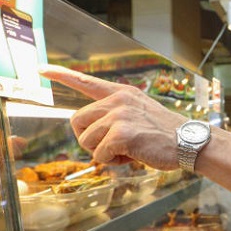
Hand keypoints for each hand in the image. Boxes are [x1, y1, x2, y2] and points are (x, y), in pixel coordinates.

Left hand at [39, 65, 184, 168]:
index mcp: (121, 93)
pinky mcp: (121, 134)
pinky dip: (111, 162)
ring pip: (86, 141)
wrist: (189, 142)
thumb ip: (116, 116)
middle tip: (112, 146)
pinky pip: (98, 154)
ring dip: (101, 152)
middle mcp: (117, 100)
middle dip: (89, 139)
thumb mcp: (139, 114)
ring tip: (126, 151)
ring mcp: (118, 116)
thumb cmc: (165, 134)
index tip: (41, 69)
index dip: (61, 75)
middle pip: (77, 121)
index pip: (86, 81)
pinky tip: (131, 157)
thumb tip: (93, 132)